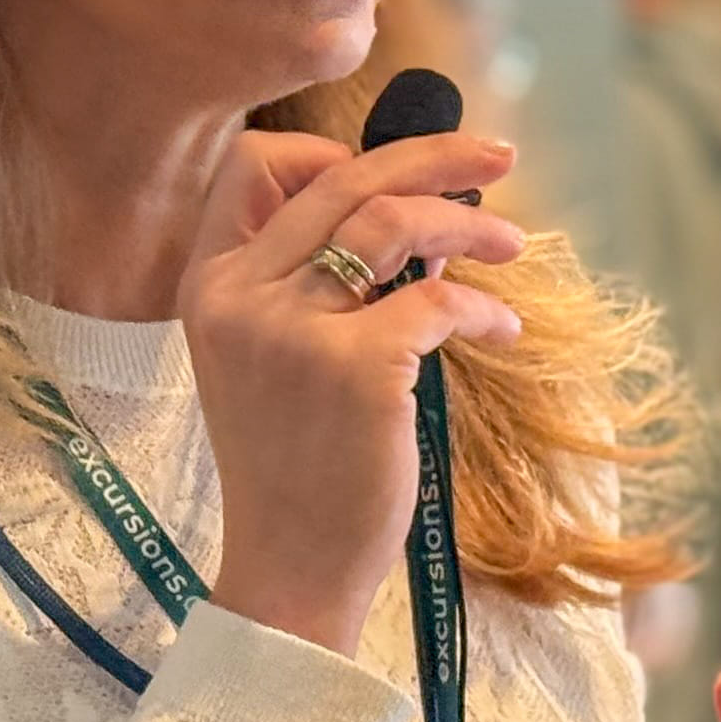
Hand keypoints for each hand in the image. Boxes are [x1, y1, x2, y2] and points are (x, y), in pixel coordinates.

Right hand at [187, 123, 525, 653]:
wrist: (288, 568)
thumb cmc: (292, 470)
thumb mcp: (267, 363)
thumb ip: (305, 288)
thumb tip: (407, 220)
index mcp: (208, 287)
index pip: (253, 167)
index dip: (329, 153)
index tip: (391, 176)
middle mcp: (239, 296)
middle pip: (343, 180)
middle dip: (433, 154)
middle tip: (497, 156)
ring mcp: (292, 330)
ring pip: (392, 222)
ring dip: (468, 224)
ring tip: (512, 244)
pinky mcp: (354, 367)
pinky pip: (436, 299)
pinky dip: (483, 308)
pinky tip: (501, 331)